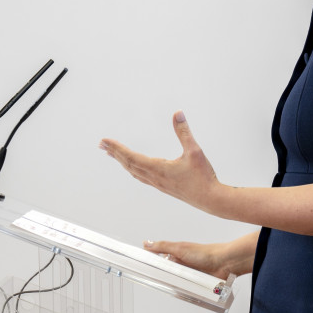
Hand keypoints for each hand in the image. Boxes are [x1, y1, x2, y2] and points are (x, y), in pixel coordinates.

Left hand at [99, 111, 220, 211]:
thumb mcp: (194, 151)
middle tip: (102, 145)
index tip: (105, 141)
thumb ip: (184, 132)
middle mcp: (154, 177)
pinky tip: (134, 167)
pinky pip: (141, 177)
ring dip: (122, 162)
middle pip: (128, 164)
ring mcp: (158, 184)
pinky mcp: (163, 186)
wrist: (210, 199)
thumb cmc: (203, 177)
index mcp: (158, 169)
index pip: (131, 157)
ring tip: (113, 155)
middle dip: (115, 153)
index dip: (117, 148)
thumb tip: (177, 113)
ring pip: (134, 172)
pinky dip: (132, 169)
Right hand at [143, 232, 258, 278]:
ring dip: (175, 282)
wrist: (224, 262)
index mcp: (176, 253)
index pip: (159, 257)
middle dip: (163, 274)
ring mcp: (188, 273)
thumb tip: (147, 243)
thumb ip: (163, 246)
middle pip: (165, 271)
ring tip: (177, 280)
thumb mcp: (180, 248)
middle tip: (161, 276)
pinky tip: (184, 288)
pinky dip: (184, 288)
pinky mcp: (194, 282)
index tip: (141, 265)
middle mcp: (181, 263)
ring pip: (175, 280)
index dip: (151, 261)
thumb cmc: (206, 253)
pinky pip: (185, 287)